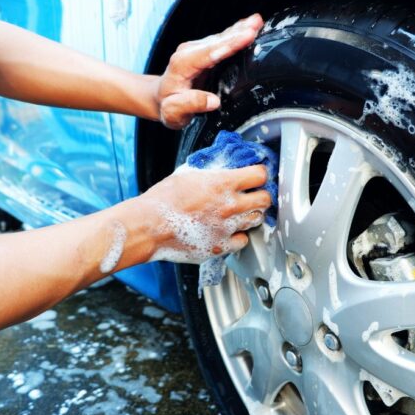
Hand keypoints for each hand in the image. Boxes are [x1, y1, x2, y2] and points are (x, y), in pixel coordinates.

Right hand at [136, 163, 271, 262]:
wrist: (149, 226)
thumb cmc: (164, 199)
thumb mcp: (189, 174)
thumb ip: (211, 172)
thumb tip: (224, 167)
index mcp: (223, 184)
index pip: (260, 175)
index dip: (259, 174)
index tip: (256, 176)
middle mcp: (230, 206)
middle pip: (265, 199)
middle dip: (260, 194)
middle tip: (253, 194)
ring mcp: (227, 228)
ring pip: (257, 219)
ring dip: (251, 214)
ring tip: (240, 212)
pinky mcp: (220, 246)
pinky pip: (243, 240)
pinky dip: (239, 235)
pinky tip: (229, 230)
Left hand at [154, 13, 263, 128]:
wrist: (160, 97)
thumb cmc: (168, 106)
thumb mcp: (174, 112)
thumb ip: (191, 105)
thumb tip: (213, 101)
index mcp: (183, 64)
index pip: (210, 52)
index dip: (230, 44)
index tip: (246, 36)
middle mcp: (189, 52)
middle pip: (218, 41)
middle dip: (238, 32)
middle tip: (256, 24)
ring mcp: (196, 49)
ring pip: (221, 37)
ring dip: (239, 29)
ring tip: (257, 21)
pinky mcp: (203, 50)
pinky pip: (221, 40)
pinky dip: (236, 32)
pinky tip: (248, 25)